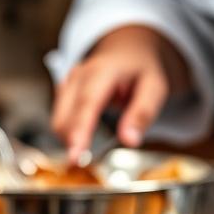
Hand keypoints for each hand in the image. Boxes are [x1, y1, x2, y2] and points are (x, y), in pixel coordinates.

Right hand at [51, 25, 189, 163]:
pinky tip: (83, 139)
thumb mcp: (155, 88)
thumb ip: (143, 113)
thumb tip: (130, 140)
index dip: (79, 132)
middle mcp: (79, 75)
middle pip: (65, 116)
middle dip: (72, 143)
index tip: (75, 157)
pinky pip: (60, 119)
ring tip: (88, 151)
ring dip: (70, 140)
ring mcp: (68, 83)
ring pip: (58, 121)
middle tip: (84, 163)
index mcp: (102, 71)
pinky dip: (69, 133)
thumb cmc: (142, 69)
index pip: (87, 104)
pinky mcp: (64, 92)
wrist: (128, 50)